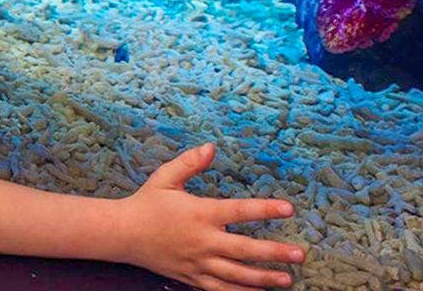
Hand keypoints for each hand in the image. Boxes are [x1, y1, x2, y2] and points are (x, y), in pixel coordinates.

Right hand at [116, 142, 304, 290]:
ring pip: (236, 275)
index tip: (288, 209)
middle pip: (245, 250)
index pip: (239, 211)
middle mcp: (202, 241)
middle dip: (274, 253)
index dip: (265, 210)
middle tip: (299, 254)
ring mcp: (198, 263)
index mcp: (200, 213)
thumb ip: (190, 162)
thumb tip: (211, 146)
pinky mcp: (192, 278)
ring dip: (263, 279)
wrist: (123, 235)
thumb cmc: (147, 203)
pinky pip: (220, 290)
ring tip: (287, 280)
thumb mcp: (166, 177)